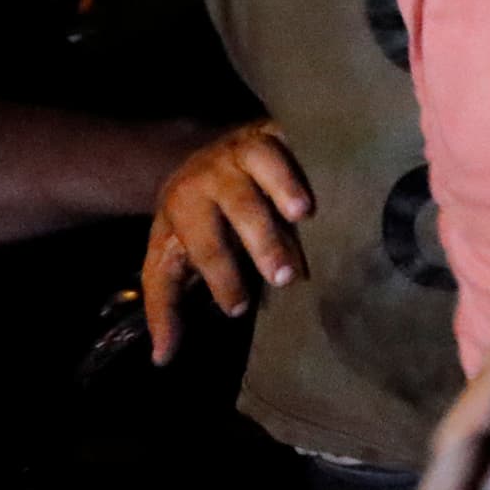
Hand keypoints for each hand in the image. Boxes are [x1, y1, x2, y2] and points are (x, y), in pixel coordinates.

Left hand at [142, 121, 312, 366]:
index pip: (204, 245)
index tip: (239, 308)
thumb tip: (162, 359)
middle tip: (284, 276)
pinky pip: (291, 142)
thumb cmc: (189, 222)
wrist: (194, 156)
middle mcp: (212, 174)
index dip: (220, 277)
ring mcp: (243, 148)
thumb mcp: (166, 260)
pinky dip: (306, 159)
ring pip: (264, 165)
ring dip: (283, 189)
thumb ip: (166, 307)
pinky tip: (327, 175)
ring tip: (304, 216)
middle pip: (237, 206)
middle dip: (261, 241)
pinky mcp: (271, 130)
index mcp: (183, 207)